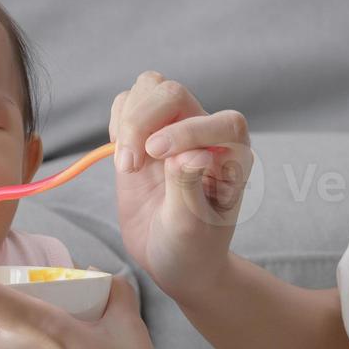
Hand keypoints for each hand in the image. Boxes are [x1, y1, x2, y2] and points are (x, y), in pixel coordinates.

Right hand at [108, 71, 253, 300]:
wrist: (174, 260)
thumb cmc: (192, 247)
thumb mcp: (191, 227)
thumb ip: (190, 187)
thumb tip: (191, 153)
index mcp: (232, 154)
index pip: (219, 121)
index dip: (188, 131)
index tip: (157, 156)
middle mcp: (205, 133)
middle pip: (173, 93)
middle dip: (143, 122)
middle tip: (130, 167)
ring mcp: (172, 129)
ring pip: (149, 88)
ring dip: (128, 121)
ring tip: (126, 166)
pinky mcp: (144, 135)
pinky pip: (128, 103)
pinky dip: (116, 122)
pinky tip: (121, 156)